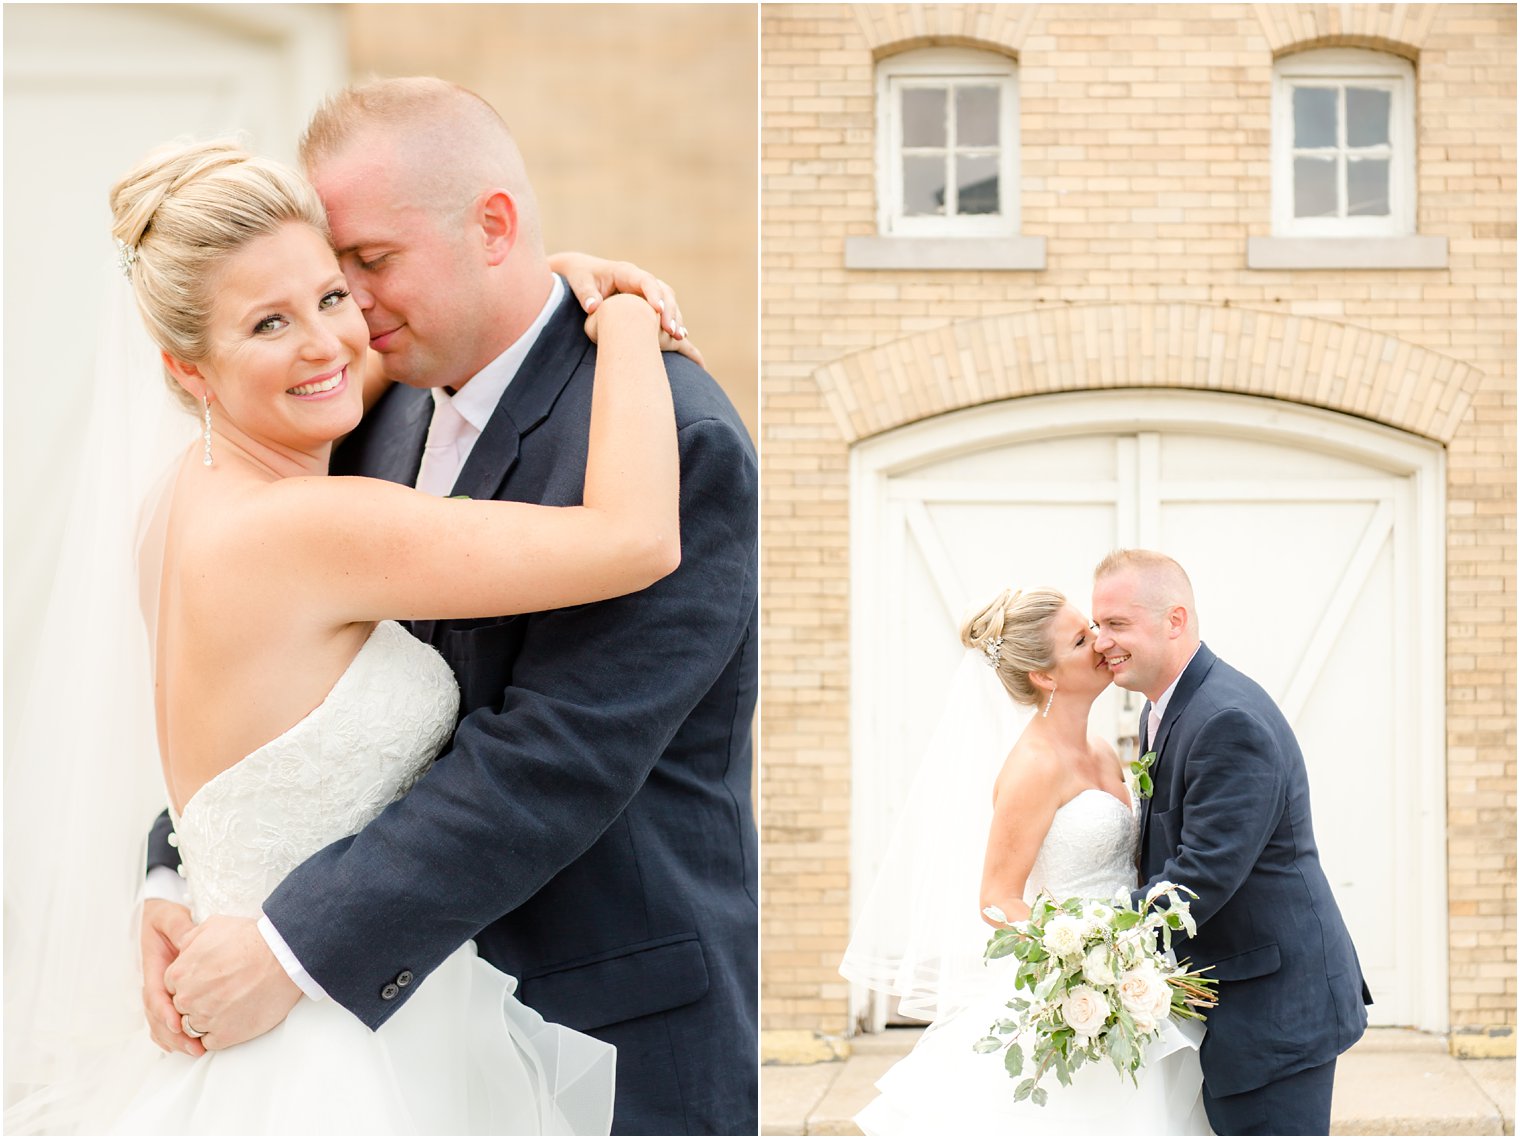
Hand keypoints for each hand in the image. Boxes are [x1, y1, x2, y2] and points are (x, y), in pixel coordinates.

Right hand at [140, 899, 204, 1056]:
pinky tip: (186, 1046)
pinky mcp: (164, 996)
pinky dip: (171, 1037)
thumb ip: (178, 927)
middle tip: (195, 1047)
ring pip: (159, 1024)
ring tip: (196, 1051)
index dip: (166, 1012)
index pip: (155, 995)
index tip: (178, 1024)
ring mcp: (156, 992)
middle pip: (157, 1017)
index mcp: (153, 968)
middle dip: (175, 1035)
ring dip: (175, 1040)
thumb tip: (187, 941)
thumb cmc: (162, 918)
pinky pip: (163, 1021)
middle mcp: (152, 984)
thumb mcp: (170, 917)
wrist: (153, 920)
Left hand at [163, 915, 300, 1050]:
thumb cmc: (251, 938)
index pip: (172, 987)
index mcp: (180, 973)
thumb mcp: (213, 925)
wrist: (285, 957)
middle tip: (221, 991)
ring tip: (229, 1005)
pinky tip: (234, 1018)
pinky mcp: (224, 1036)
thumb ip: (189, 939)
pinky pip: (209, 1043)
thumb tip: (182, 949)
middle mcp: (187, 998)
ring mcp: (205, 1019)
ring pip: (192, 1028)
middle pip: (181, 1008)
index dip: (191, 983)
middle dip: (197, 1000)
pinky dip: (219, 1033)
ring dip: (207, 1019)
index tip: (208, 979)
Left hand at [551, 252, 703, 365]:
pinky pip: (664, 311)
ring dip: (675, 318)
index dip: (654, 294)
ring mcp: (646, 291)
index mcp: (625, 272)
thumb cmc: (580, 277)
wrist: (583, 274)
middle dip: (670, 310)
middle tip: (672, 332)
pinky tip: (680, 338)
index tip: (658, 310)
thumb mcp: (579, 282)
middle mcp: (640, 280)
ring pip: (668, 301)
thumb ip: (585, 293)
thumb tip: (593, 307)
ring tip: (679, 338)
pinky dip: (672, 322)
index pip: (645, 280)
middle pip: (663, 291)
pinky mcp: (647, 302)